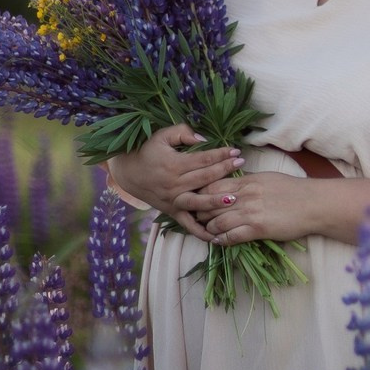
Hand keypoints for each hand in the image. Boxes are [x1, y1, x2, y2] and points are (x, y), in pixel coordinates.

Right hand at [107, 124, 243, 239]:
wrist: (128, 173)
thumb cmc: (148, 151)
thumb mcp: (162, 136)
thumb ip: (182, 133)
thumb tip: (203, 139)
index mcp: (173, 165)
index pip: (202, 159)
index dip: (220, 154)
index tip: (235, 151)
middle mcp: (174, 184)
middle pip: (204, 178)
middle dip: (225, 170)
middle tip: (241, 164)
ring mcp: (173, 200)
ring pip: (198, 203)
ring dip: (216, 202)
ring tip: (234, 199)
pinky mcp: (172, 212)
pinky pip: (187, 224)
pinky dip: (200, 232)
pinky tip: (216, 236)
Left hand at [199, 170, 313, 247]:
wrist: (313, 204)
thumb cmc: (293, 190)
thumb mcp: (267, 178)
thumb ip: (247, 181)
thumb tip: (233, 183)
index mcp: (246, 181)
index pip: (212, 186)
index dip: (200, 195)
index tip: (197, 201)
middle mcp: (244, 195)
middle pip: (209, 204)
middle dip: (200, 212)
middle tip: (197, 219)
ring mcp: (250, 213)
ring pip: (217, 222)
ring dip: (209, 228)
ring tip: (206, 231)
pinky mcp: (257, 229)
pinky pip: (231, 236)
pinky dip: (221, 240)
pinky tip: (218, 241)